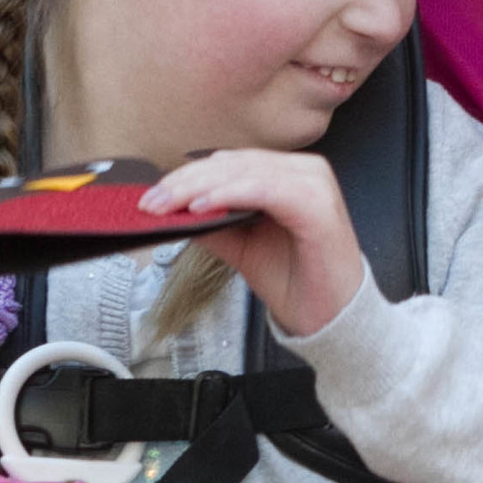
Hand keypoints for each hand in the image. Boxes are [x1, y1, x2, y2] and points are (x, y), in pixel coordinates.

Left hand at [138, 149, 364, 339]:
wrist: (331, 318)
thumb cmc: (297, 281)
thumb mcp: (242, 247)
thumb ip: (214, 223)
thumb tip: (172, 210)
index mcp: (289, 176)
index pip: (231, 163)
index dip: (188, 175)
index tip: (152, 196)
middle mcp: (305, 171)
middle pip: (234, 163)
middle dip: (185, 181)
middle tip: (151, 201)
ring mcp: (314, 185)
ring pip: (245, 172)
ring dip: (200, 187)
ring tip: (168, 204)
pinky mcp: (317, 206)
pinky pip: (265, 190)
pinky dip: (230, 195)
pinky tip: (201, 206)